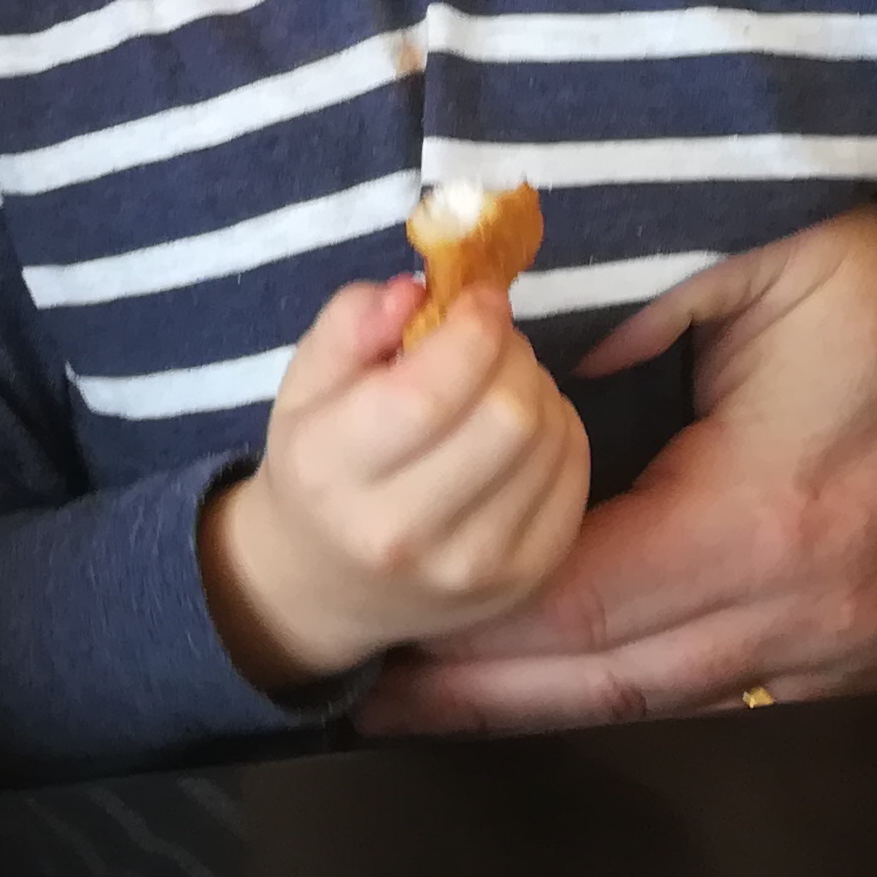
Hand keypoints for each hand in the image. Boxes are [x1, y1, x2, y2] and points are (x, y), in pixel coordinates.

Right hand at [197, 280, 588, 688]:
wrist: (323, 585)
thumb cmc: (317, 466)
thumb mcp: (302, 386)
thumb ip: (349, 325)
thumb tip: (414, 291)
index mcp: (333, 472)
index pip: (427, 395)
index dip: (473, 330)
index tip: (476, 299)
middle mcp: (402, 532)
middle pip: (506, 417)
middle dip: (509, 353)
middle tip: (487, 340)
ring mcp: (471, 566)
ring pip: (549, 441)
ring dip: (537, 388)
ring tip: (501, 383)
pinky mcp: (524, 579)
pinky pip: (573, 476)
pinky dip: (560, 431)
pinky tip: (524, 427)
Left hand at [357, 203, 876, 733]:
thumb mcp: (748, 265)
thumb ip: (627, 321)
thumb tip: (516, 365)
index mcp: (764, 516)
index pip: (582, 601)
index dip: (475, 624)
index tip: (389, 628)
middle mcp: (813, 609)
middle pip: (613, 683)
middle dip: (487, 695)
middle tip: (380, 703)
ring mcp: (860, 648)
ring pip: (676, 714)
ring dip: (557, 717)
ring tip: (448, 714)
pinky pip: (747, 711)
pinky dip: (653, 708)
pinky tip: (575, 702)